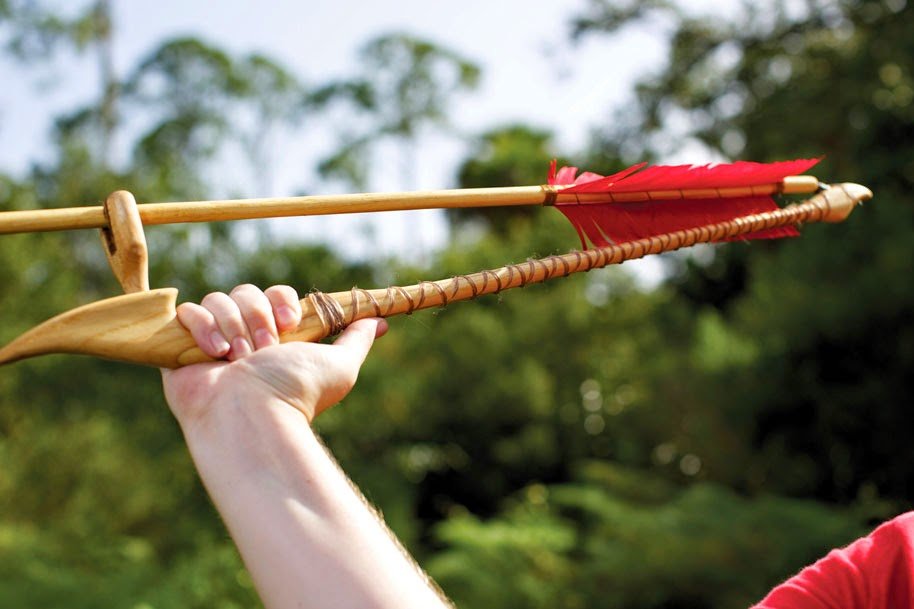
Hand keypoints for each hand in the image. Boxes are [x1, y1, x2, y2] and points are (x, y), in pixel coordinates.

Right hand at [161, 284, 386, 432]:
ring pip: (218, 299)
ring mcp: (211, 340)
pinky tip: (215, 354)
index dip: (282, 300)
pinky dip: (202, 327)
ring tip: (239, 359)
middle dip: (258, 317)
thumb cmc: (295, 394)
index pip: (275, 293)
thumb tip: (380, 321)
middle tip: (265, 349)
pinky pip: (186, 311)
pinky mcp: (179, 346)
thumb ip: (356, 339)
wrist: (252, 416)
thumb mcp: (339, 365)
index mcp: (277, 335)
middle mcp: (244, 335)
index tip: (291, 324)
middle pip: (246, 291)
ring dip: (233, 326)